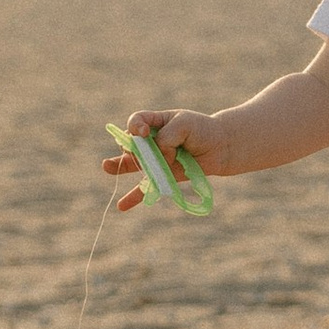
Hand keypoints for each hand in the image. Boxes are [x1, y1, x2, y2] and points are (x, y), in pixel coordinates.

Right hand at [102, 107, 224, 209]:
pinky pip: (145, 188)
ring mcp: (155, 159)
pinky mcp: (162, 176)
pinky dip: (134, 198)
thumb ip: (166, 138)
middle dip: (134, 148)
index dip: (135, 127)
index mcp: (155, 121)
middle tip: (143, 150)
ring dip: (120, 166)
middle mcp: (151, 140)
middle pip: (132, 144)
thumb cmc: (202, 130)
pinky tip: (122, 206)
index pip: (136, 121)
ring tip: (107, 167)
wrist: (221, 146)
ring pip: (133, 164)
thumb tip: (159, 158)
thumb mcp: (183, 124)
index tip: (145, 132)